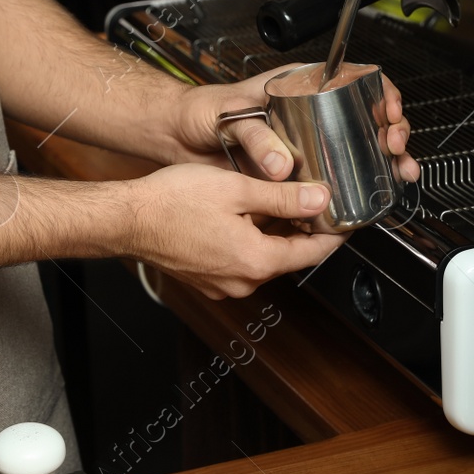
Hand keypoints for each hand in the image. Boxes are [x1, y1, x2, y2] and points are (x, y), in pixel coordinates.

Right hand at [123, 163, 345, 298]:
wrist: (127, 219)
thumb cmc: (172, 202)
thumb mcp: (237, 189)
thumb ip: (283, 197)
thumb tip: (320, 201)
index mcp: (256, 261)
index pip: (313, 252)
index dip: (334, 232)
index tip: (346, 218)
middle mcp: (242, 282)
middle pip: (288, 254)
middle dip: (302, 227)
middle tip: (310, 196)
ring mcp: (222, 285)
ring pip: (263, 256)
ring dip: (273, 231)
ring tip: (275, 197)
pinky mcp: (206, 279)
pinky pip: (239, 259)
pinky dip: (249, 238)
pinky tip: (242, 213)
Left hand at [169, 65, 419, 182]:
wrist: (177, 136)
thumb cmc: (200, 110)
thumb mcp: (229, 113)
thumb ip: (255, 137)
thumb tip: (282, 164)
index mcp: (297, 86)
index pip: (354, 78)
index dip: (380, 92)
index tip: (387, 111)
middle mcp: (308, 113)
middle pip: (365, 116)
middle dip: (391, 131)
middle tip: (395, 146)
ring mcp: (304, 144)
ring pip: (355, 149)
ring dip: (382, 161)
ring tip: (398, 172)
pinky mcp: (295, 173)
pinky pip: (329, 179)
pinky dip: (352, 188)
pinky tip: (370, 194)